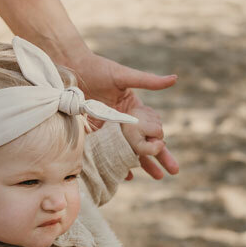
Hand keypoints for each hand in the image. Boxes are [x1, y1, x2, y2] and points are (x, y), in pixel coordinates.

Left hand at [69, 49, 178, 179]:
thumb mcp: (124, 76)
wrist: (71, 70)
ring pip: (125, 152)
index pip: (152, 131)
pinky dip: (112, 164)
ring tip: (154, 177)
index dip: (161, 144)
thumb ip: (148, 81)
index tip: (167, 156)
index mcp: (133, 111)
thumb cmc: (98, 69)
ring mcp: (108, 131)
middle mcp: (123, 123)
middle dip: (156, 159)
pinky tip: (121, 175)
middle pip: (142, 145)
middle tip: (170, 174)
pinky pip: (104, 152)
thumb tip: (174, 78)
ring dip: (137, 165)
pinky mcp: (92, 135)